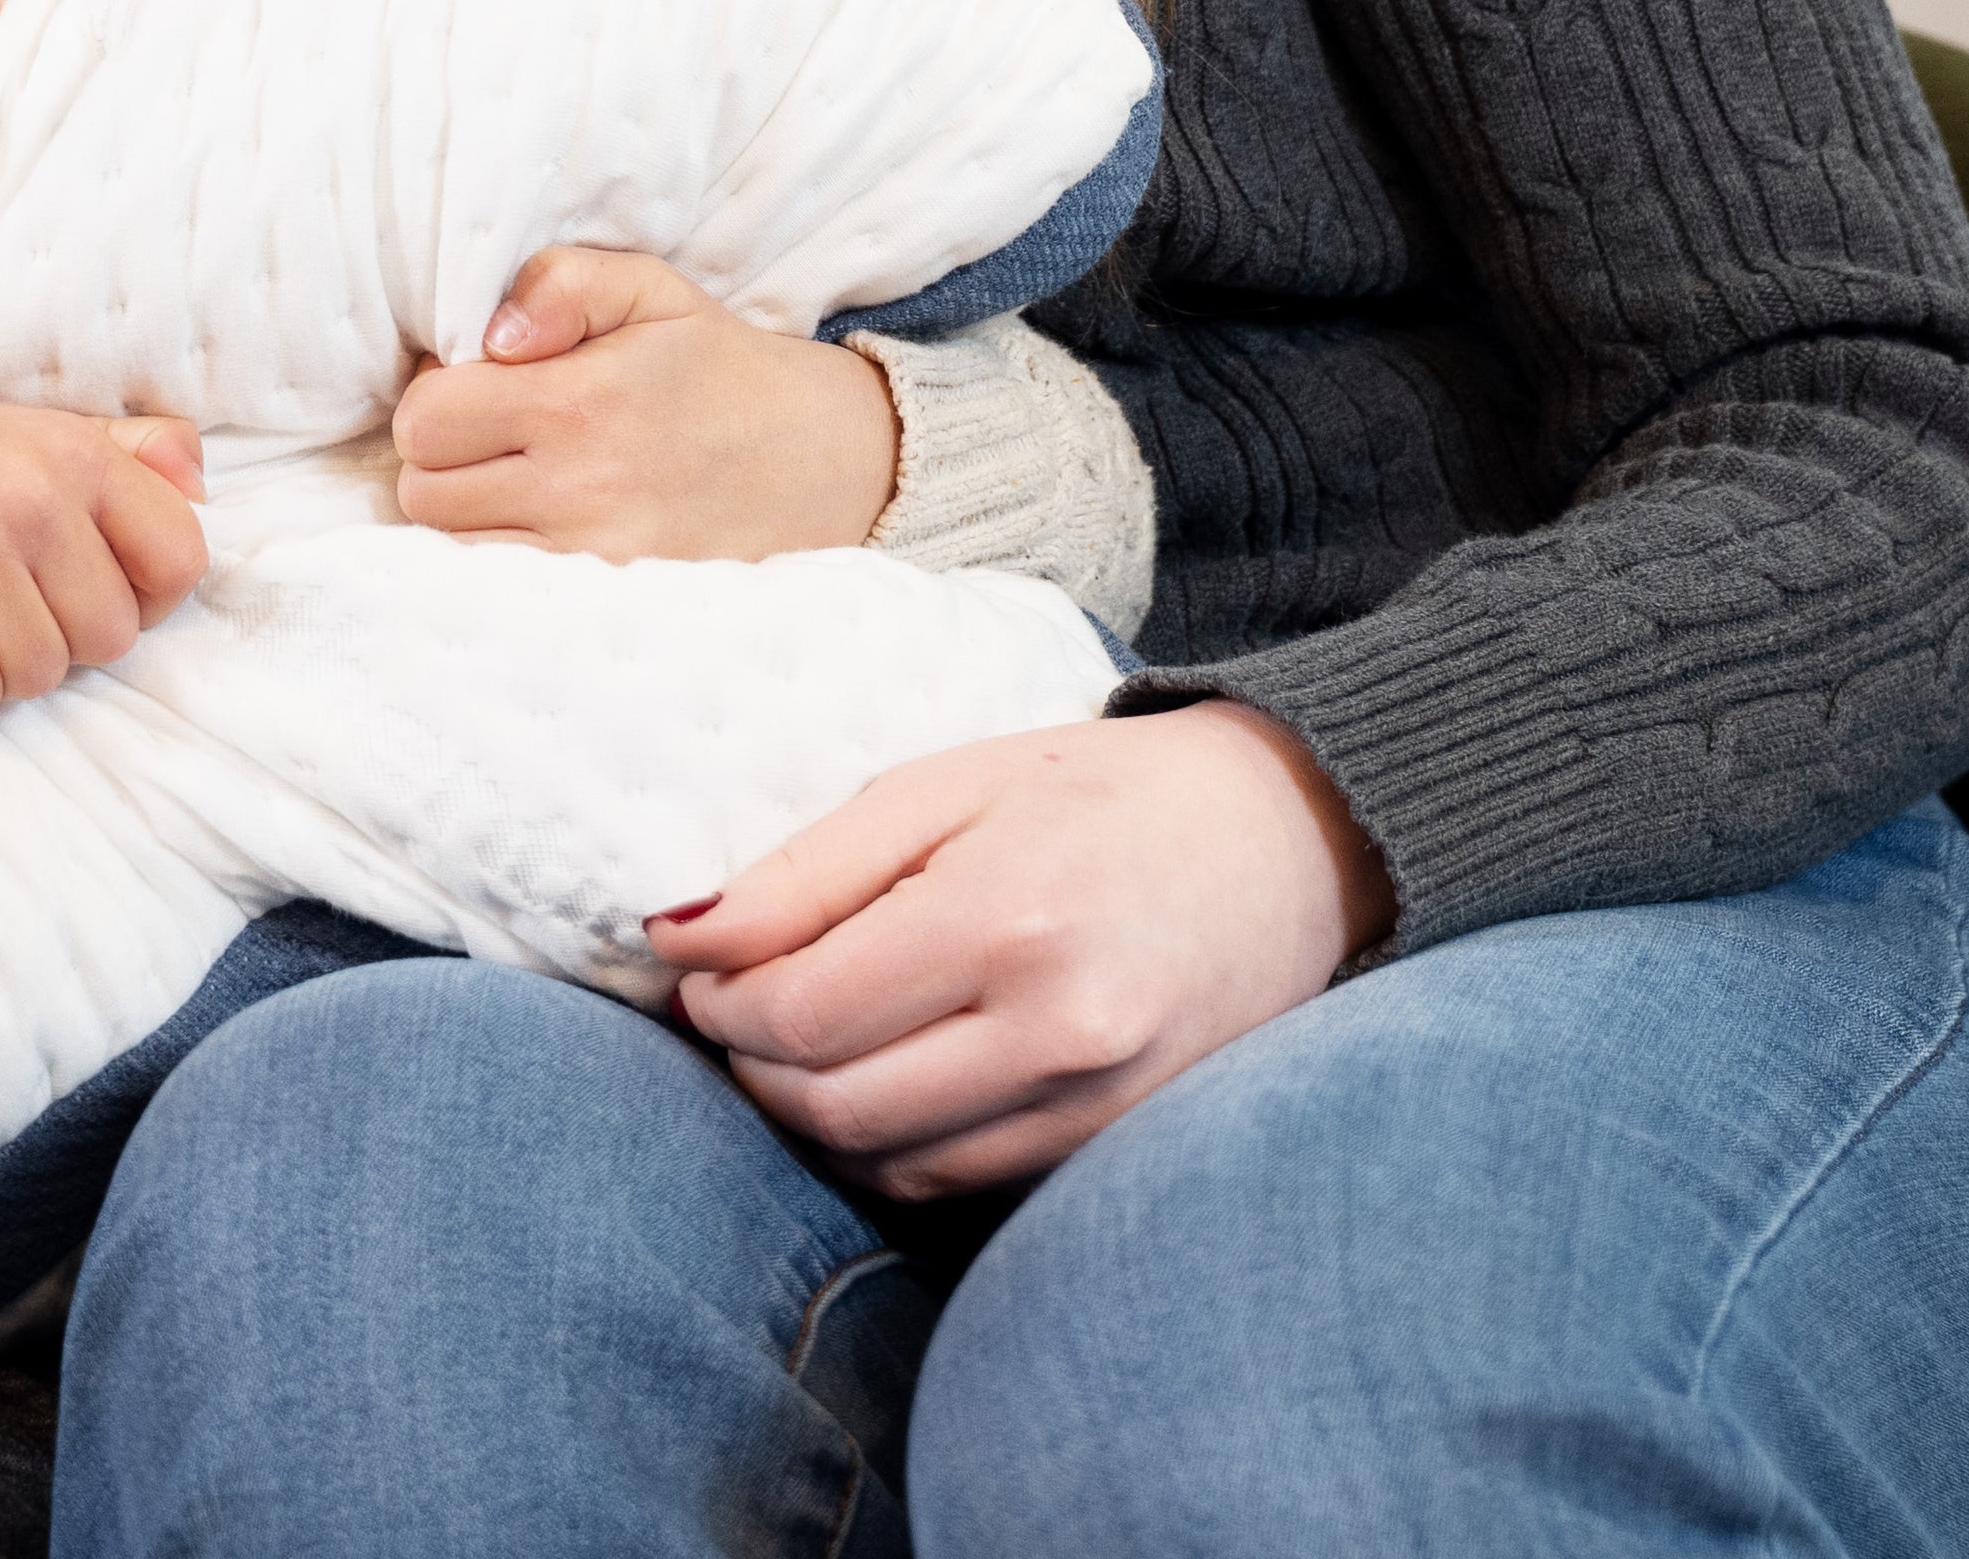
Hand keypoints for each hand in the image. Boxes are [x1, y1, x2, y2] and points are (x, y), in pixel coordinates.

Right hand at [0, 390, 210, 722]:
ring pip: (39, 674)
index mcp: (80, 456)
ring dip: (9, 666)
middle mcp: (29, 498)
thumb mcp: (55, 432)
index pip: (179, 562)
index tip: (97, 587)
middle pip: (109, 638)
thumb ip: (140, 452)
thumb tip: (200, 487)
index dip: (151, 598)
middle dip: (70, 640)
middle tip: (18, 605)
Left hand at [388, 248, 898, 559]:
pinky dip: (503, 559)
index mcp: (580, 404)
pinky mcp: (610, 604)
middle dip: (444, 457)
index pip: (426, 420)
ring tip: (521, 480)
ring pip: (454, 551)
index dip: (436, 394)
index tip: (478, 386)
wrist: (824, 460)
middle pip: (424, 493)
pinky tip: (541, 526)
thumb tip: (489, 337)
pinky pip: (504, 594)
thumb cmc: (720, 369)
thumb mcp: (651, 290)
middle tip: (496, 435)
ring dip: (468, 513)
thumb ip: (560, 284)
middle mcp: (579, 492)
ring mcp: (592, 561)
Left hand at [651, 704, 1393, 1197]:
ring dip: (813, 1116)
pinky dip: (891, 1146)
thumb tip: (674, 940)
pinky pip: (960, 1181)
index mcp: (1005, 919)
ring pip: (889, 1164)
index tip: (700, 973)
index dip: (721, 1006)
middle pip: (833, 1106)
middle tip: (735, 1009)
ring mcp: (1097, 1107)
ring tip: (804, 1040)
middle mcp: (1058, 1031)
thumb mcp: (943, 787)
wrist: (1293, 840)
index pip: (802, 1016)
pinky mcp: (1117, 1146)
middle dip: (753, 1066)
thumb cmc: (1102, 794)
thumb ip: (804, 870)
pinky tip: (882, 1078)